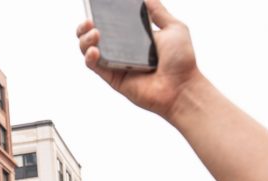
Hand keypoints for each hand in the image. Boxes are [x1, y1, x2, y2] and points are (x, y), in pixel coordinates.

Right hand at [76, 0, 200, 119]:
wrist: (182, 86)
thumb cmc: (181, 60)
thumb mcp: (173, 27)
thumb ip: (157, 11)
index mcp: (134, 37)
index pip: (111, 23)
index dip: (100, 15)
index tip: (96, 7)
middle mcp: (123, 50)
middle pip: (94, 36)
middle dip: (85, 27)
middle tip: (90, 20)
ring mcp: (116, 64)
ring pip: (89, 50)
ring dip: (85, 39)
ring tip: (94, 32)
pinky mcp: (113, 78)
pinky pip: (95, 66)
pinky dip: (89, 57)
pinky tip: (94, 50)